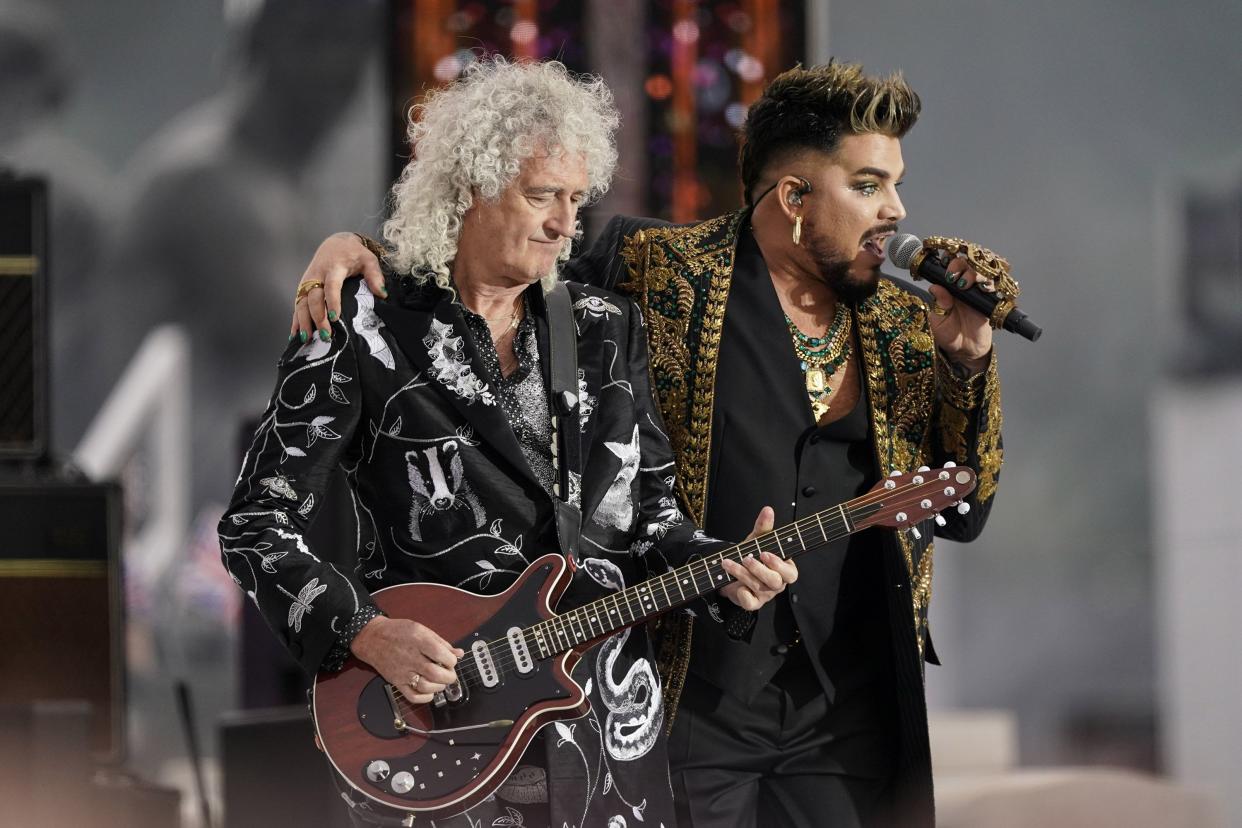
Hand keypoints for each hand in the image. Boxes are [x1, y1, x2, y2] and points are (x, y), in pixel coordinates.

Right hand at [291, 232, 385, 342]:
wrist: (335, 243)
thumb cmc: (353, 253)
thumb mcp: (368, 259)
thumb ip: (375, 275)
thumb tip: (382, 294)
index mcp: (334, 268)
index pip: (332, 286)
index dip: (332, 301)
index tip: (335, 317)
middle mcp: (317, 275)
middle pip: (314, 298)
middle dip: (318, 317)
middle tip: (326, 335)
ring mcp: (308, 281)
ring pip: (301, 302)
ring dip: (303, 321)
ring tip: (307, 339)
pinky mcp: (303, 287)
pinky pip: (297, 304)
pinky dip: (296, 320)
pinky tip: (295, 335)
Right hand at [349, 615, 464, 704]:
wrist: (373, 638)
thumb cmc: (397, 632)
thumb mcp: (421, 629)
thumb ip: (441, 642)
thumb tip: (458, 653)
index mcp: (418, 640)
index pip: (441, 654)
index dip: (451, 660)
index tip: (452, 661)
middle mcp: (410, 657)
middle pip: (435, 673)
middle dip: (448, 677)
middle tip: (450, 674)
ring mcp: (402, 671)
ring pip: (425, 686)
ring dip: (439, 687)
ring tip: (441, 682)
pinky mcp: (396, 682)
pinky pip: (412, 696)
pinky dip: (425, 698)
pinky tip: (430, 691)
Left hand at [719, 506, 798, 610]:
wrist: (731, 572)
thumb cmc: (750, 556)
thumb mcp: (756, 541)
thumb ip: (763, 527)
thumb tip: (768, 510)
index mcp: (784, 569)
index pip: (791, 573)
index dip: (778, 564)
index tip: (764, 553)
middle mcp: (777, 584)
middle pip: (775, 581)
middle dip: (759, 569)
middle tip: (746, 558)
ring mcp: (765, 595)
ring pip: (759, 588)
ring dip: (741, 573)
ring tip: (728, 562)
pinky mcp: (753, 603)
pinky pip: (750, 603)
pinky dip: (742, 594)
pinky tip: (736, 586)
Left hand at [927, 256, 992, 373]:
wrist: (965, 349)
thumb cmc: (949, 335)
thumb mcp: (938, 322)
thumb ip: (938, 305)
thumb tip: (934, 287)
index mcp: (947, 289)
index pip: (948, 269)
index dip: (947, 264)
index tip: (943, 268)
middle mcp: (962, 287)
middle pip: (965, 264)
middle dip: (959, 265)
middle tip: (953, 277)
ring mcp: (976, 292)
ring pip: (979, 272)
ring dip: (973, 273)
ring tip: (965, 284)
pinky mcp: (989, 300)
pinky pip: (992, 286)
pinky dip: (989, 283)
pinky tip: (984, 288)